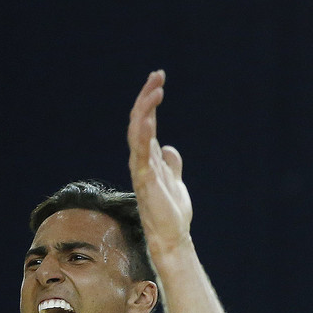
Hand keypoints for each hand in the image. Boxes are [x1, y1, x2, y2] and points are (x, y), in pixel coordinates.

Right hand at [127, 70, 192, 256]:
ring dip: (145, 110)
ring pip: (137, 133)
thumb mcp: (175, 182)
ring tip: (155, 90)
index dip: (150, 100)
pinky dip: (143, 135)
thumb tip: (170, 149)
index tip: (159, 80)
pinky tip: (148, 118)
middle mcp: (141, 160)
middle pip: (138, 121)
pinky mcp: (146, 181)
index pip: (146, 122)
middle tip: (158, 76)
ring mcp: (141, 169)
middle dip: (146, 97)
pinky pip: (141, 153)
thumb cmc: (171, 213)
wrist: (172, 236)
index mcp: (148, 157)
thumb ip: (171, 165)